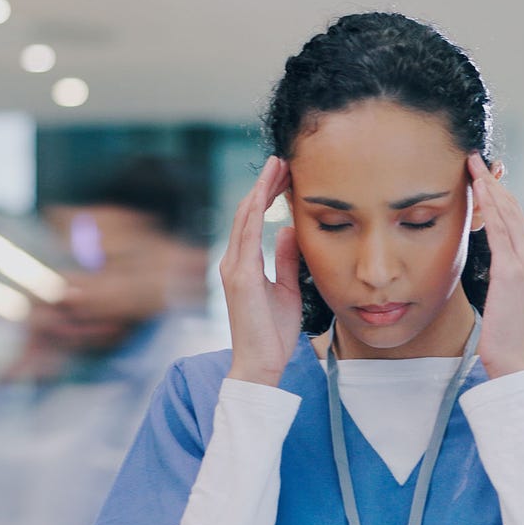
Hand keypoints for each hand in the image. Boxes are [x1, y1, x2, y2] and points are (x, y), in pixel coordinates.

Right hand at [220, 157, 302, 385]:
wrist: (261, 364)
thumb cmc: (273, 333)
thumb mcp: (287, 288)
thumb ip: (286, 259)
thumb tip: (290, 230)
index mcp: (244, 265)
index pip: (254, 220)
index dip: (267, 194)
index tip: (283, 175)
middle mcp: (234, 262)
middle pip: (247, 212)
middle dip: (264, 184)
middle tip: (281, 160)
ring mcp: (234, 268)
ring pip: (244, 218)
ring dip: (260, 190)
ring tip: (276, 167)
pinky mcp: (241, 277)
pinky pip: (247, 237)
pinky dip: (255, 213)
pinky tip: (264, 194)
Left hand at [468, 154, 523, 378]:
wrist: (514, 357)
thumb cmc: (504, 328)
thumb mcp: (505, 291)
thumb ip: (501, 266)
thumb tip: (489, 251)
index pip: (515, 214)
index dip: (497, 190)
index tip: (480, 172)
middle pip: (512, 207)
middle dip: (492, 180)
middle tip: (473, 158)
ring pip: (507, 213)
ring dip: (488, 186)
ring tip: (471, 165)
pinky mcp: (512, 271)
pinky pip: (499, 231)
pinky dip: (489, 208)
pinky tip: (478, 191)